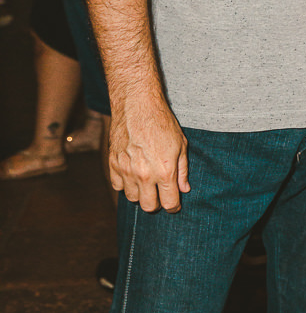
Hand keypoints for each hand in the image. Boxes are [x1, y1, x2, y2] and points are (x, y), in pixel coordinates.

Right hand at [108, 93, 189, 212]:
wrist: (137, 106)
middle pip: (148, 206)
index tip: (174, 203)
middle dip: (156, 203)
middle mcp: (144, 175)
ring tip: (147, 182)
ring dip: (140, 193)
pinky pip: (118, 186)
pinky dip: (125, 184)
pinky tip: (132, 174)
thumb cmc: (162, 123)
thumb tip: (184, 189)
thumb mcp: (181, 145)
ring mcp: (126, 170)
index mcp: (165, 171)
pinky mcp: (113, 164)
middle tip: (160, 193)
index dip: (174, 206)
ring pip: (132, 198)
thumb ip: (182, 170)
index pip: (169, 203)